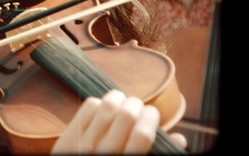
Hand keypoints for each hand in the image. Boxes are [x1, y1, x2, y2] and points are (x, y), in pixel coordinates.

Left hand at [51, 89, 186, 153]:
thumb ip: (157, 153)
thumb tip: (180, 138)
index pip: (142, 134)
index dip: (151, 117)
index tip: (152, 113)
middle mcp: (104, 154)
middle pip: (126, 115)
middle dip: (137, 104)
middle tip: (138, 107)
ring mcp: (84, 144)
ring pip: (107, 106)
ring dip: (119, 98)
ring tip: (123, 102)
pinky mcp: (69, 136)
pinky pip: (89, 106)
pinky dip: (100, 102)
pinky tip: (104, 109)